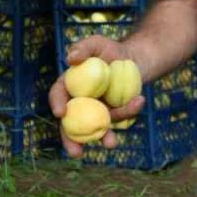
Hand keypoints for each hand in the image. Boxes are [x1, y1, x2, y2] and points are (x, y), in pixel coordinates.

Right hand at [48, 35, 145, 157]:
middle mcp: (80, 101)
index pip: (58, 95)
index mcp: (70, 85)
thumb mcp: (98, 43)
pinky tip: (139, 101)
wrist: (136, 59)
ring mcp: (97, 110)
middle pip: (71, 124)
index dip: (57, 104)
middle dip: (71, 141)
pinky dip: (129, 112)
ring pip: (97, 126)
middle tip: (76, 153)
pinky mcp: (114, 113)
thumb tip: (71, 58)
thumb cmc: (112, 50)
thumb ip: (83, 47)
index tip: (61, 113)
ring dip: (104, 136)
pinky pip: (119, 117)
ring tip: (111, 144)